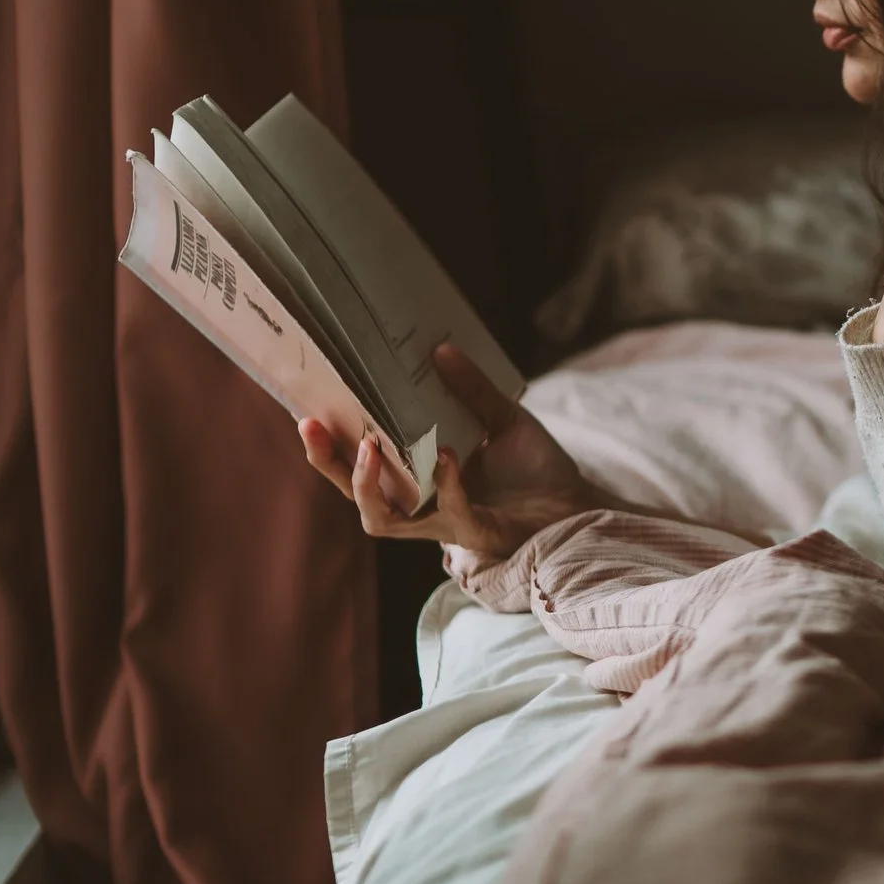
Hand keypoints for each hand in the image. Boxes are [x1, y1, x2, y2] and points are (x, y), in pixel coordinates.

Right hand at [298, 342, 600, 560]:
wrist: (578, 504)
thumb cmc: (535, 467)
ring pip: (385, 520)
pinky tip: (446, 457)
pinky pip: (450, 515)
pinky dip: (445, 486)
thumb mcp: (503, 417)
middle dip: (329, 465)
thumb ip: (472, 389)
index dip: (328, 445)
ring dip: (370, 486)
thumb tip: (440, 349)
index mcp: (418, 476)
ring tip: (372, 447)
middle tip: (314, 426)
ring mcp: (444, 524)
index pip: (360, 464)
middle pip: (357, 495)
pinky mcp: (476, 534)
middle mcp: (422, 505)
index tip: (306, 409)